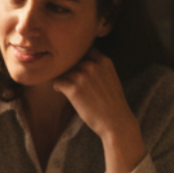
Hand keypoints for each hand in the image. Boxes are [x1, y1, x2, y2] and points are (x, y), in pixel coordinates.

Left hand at [53, 49, 145, 172]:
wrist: (116, 122)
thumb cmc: (113, 103)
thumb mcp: (111, 78)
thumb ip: (98, 68)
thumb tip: (80, 62)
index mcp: (104, 61)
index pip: (84, 50)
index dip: (77, 57)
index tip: (74, 64)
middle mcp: (93, 65)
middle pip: (71, 60)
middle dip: (68, 68)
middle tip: (66, 77)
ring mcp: (82, 76)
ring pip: (63, 71)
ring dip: (62, 78)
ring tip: (64, 86)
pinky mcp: (73, 89)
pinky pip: (57, 82)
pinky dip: (57, 87)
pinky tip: (61, 91)